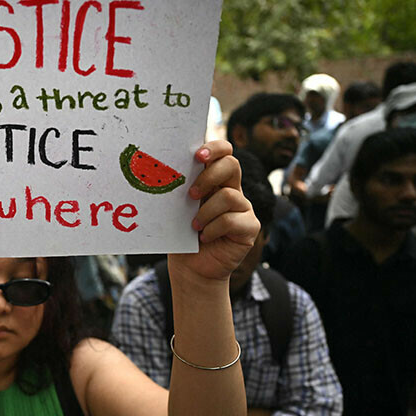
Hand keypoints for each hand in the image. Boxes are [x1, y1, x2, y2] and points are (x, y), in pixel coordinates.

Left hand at [169, 140, 259, 281]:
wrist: (192, 267)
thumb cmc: (182, 235)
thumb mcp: (178, 208)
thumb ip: (181, 189)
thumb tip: (165, 169)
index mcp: (214, 179)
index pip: (223, 152)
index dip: (214, 148)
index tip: (197, 156)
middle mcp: (232, 189)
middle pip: (232, 165)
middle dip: (209, 176)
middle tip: (191, 194)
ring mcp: (243, 208)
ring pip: (229, 196)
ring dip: (206, 212)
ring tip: (194, 226)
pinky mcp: (250, 227)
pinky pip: (232, 220)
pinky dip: (213, 229)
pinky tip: (204, 238)